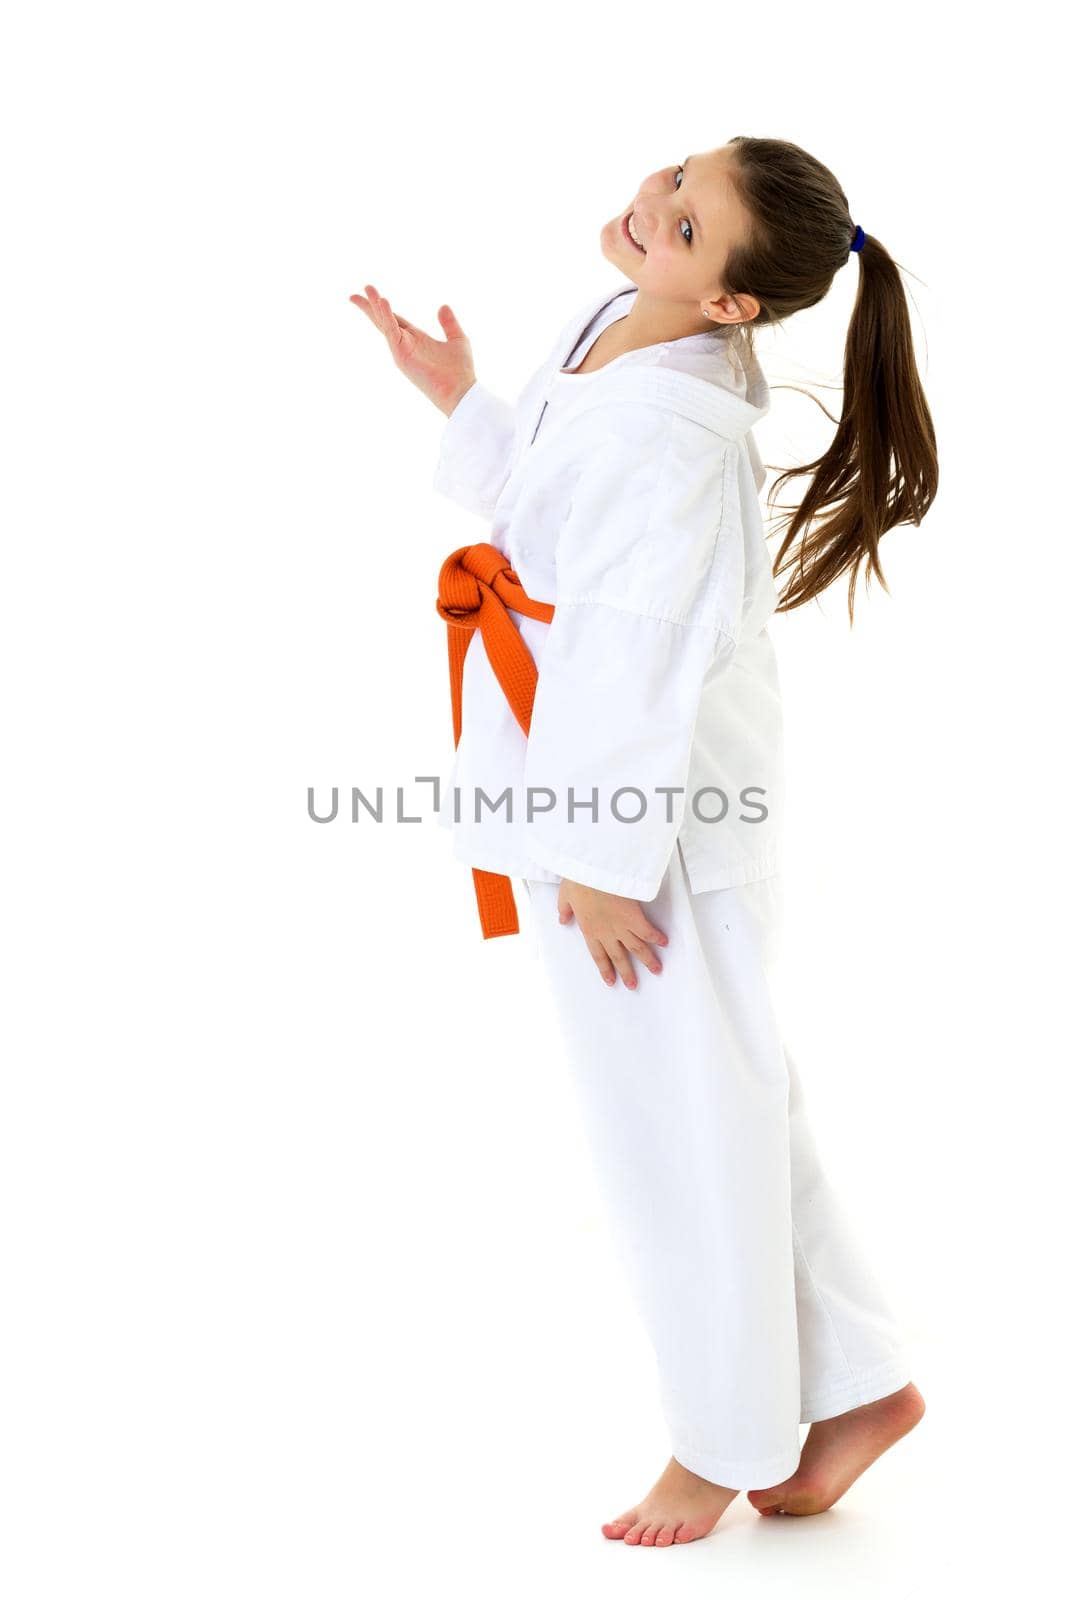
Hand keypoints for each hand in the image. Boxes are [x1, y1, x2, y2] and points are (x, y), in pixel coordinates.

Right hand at [349, 284, 476, 415]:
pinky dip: (387, 317)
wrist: (460, 391)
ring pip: (384, 324)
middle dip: (369, 307)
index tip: (372, 294)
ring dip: (374, 307)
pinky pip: (392, 332)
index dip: (383, 307)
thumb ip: (449, 323)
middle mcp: (406, 344)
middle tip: (353, 295)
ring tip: (367, 289)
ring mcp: (402, 350)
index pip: (395, 319)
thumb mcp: (457, 339)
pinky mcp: (402, 356)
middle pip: (383, 321)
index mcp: (416, 339)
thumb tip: (442, 306)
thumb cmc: (460, 371)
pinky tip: (382, 301)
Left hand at [557, 878, 668, 989]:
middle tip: (633, 985)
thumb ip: (564, 911)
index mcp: (589, 930)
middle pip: (619, 957)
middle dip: (627, 972)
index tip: (611, 980)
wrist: (592, 871)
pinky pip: (648, 931)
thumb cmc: (578, 880)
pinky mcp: (634, 916)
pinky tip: (665, 943)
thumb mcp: (564, 897)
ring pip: (637, 948)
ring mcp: (621, 926)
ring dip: (647, 960)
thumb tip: (562, 921)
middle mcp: (606, 933)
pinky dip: (657, 937)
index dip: (605, 968)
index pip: (598, 955)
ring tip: (656, 970)